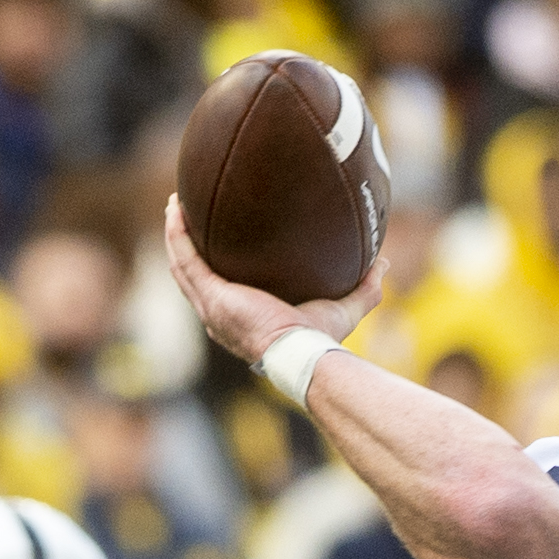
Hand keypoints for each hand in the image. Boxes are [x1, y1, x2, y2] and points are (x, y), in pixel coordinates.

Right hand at [163, 194, 381, 368]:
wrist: (303, 353)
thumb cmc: (319, 341)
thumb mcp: (344, 309)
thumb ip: (364, 288)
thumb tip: (383, 263)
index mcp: (243, 319)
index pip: (222, 290)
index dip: (215, 267)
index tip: (218, 241)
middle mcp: (220, 315)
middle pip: (195, 275)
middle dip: (188, 245)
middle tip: (188, 215)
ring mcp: (211, 308)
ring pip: (182, 265)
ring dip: (176, 235)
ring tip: (175, 205)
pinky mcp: (210, 298)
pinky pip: (185, 259)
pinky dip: (178, 234)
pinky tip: (176, 208)